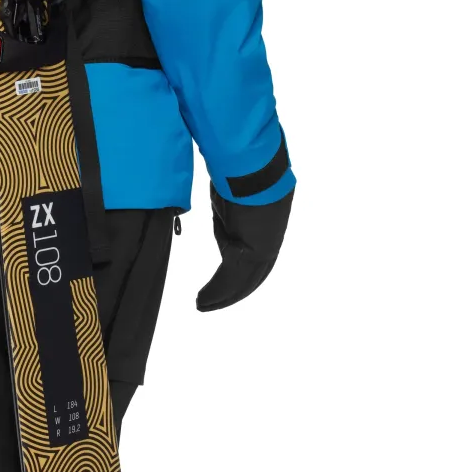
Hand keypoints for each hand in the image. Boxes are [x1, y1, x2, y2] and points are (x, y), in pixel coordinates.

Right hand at [196, 184, 292, 311]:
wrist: (252, 166)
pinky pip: (229, 279)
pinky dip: (215, 292)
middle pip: (252, 277)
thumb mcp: (232, 197)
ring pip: (242, 283)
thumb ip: (229, 216)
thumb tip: (223, 221)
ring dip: (222, 296)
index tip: (225, 280)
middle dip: (233, 292)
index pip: (256, 259)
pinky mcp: (249, 254)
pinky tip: (202, 300)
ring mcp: (263, 250)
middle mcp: (270, 243)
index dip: (242, 274)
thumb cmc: (239, 172)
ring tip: (203, 305)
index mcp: (268, 229)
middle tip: (213, 302)